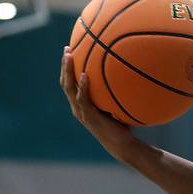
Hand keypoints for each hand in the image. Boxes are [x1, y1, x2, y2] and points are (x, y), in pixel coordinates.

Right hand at [60, 46, 138, 161]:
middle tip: (66, 49)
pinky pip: (83, 99)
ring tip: (69, 56)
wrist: (122, 144)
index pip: (69, 83)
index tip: (69, 51)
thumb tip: (128, 72)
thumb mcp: (116, 104)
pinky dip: (83, 87)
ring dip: (68, 72)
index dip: (67, 68)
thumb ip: (115, 91)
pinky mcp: (89, 117)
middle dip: (64, 65)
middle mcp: (77, 107)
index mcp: (81, 104)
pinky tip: (85, 76)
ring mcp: (82, 112)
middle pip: (65, 83)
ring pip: (69, 88)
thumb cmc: (122, 125)